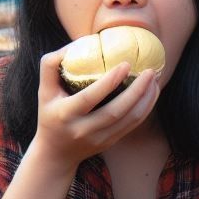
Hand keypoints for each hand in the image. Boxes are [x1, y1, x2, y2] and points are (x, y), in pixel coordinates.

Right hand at [33, 47, 160, 172]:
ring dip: (146, 100)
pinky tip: (152, 94)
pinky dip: (145, 109)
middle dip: (137, 91)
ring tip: (154, 80)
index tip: (125, 64)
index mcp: (66, 114)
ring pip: (129, 120)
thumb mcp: (43, 91)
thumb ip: (51, 65)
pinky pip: (132, 126)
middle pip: (116, 111)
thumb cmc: (50, 114)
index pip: (90, 97)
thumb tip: (77, 44)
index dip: (109, 81)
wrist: (55, 153)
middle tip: (150, 71)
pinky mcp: (110, 142)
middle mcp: (83, 129)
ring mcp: (99, 139)